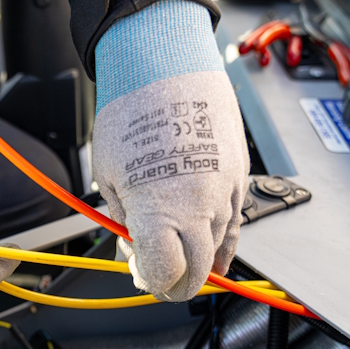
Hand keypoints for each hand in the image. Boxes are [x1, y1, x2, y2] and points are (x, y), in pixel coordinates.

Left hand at [92, 0, 249, 300]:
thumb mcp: (110, 178)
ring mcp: (223, 191)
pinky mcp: (238, 174)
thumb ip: (126, 222)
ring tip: (182, 259)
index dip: (156, 283)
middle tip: (165, 281)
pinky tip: (218, 257)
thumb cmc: (130, 116)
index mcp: (159, 213)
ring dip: (200, 258)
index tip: (148, 280)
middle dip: (180, 282)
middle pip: (198, 269)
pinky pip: (235, 221)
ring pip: (217, 245)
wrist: (165, 66)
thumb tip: (135, 252)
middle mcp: (198, 207)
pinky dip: (224, 242)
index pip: (166, 273)